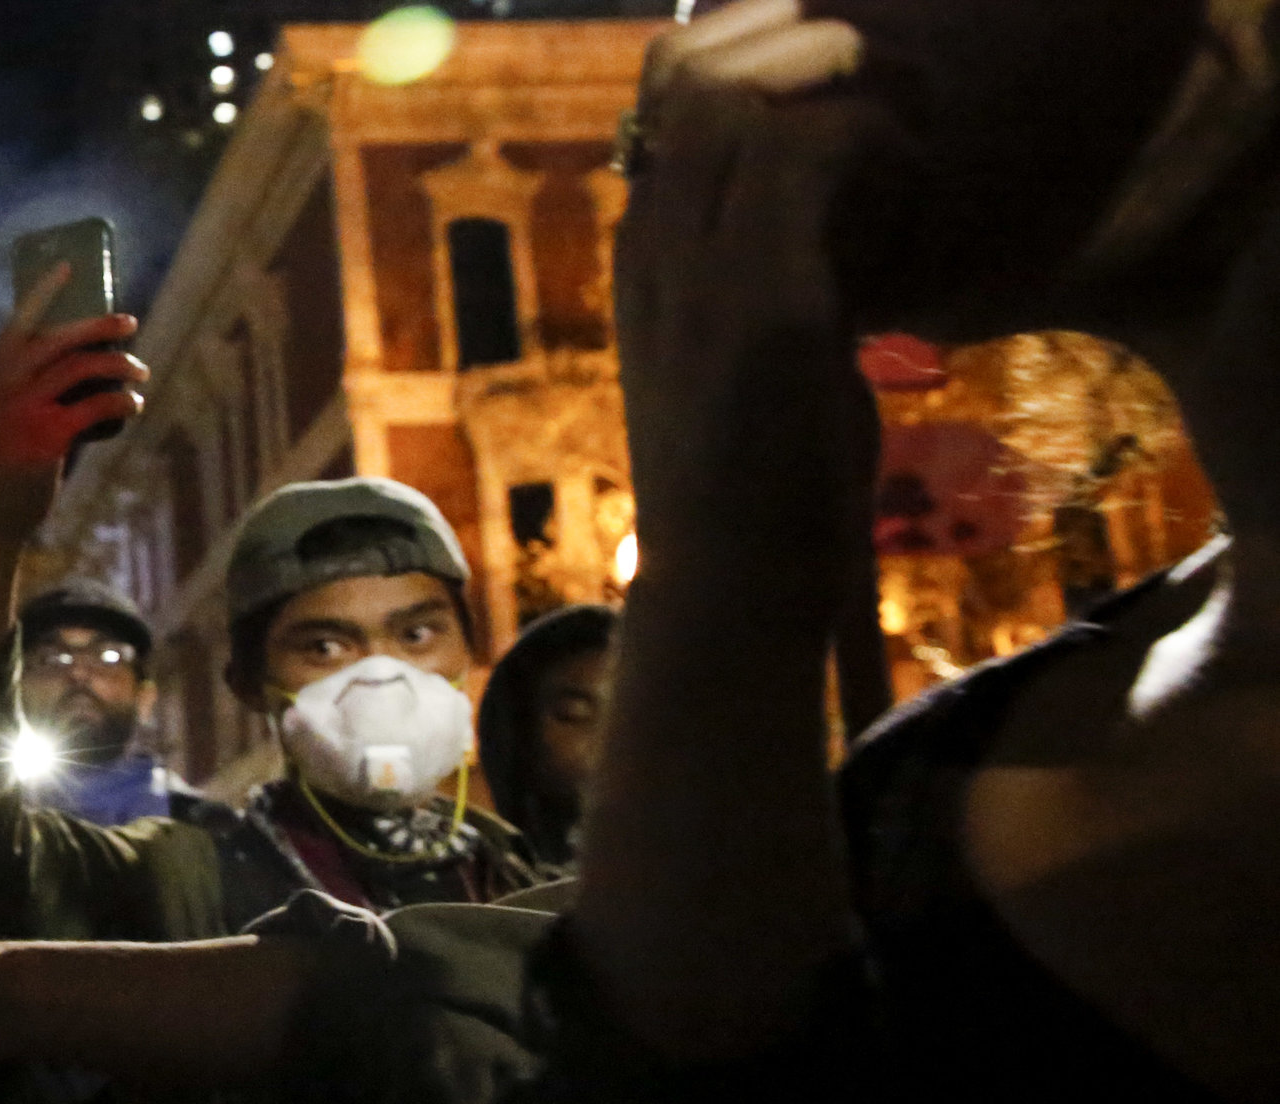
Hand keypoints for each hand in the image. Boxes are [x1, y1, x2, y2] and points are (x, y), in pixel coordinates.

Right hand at [0, 264, 147, 526]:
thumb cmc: (10, 457)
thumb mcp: (8, 414)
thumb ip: (33, 385)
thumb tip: (90, 355)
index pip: (19, 321)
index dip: (44, 291)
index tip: (70, 268)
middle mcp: (3, 386)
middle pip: (60, 338)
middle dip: (101, 325)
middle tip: (130, 324)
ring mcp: (22, 410)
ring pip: (83, 367)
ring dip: (119, 365)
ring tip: (140, 372)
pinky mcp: (46, 437)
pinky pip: (96, 406)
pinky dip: (122, 400)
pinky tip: (134, 404)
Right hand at [618, 0, 886, 626]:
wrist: (734, 593)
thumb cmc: (757, 481)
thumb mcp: (749, 351)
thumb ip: (770, 269)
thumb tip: (840, 204)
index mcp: (645, 257)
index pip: (665, 90)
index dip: (753, 52)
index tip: (844, 88)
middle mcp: (651, 251)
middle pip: (691, 64)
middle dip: (800, 45)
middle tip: (888, 93)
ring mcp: (696, 276)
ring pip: (746, 93)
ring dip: (846, 92)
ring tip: (905, 147)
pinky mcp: (762, 308)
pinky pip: (814, 154)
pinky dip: (879, 153)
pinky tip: (914, 211)